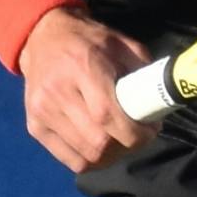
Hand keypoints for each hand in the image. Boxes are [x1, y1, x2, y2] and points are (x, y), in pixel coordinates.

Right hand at [16, 6, 157, 171]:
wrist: (42, 36)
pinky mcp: (35, 127)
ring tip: (121, 141)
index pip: (108, 115)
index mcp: (83, 66)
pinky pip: (70, 160)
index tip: (150, 131)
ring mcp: (42, 112)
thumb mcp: (121, 43)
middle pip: (98, 141)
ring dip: (111, 155)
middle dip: (127, 145)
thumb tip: (161, 101)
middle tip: (138, 135)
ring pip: (86, 155)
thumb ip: (142, 70)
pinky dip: (91, 160)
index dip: (135, 133)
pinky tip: (101, 147)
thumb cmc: (88, 40)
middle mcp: (58, 91)